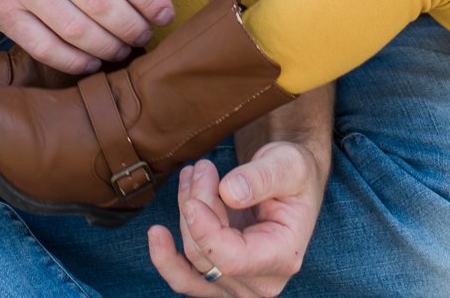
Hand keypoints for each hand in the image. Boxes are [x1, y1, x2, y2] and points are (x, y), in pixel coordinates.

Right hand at [0, 0, 192, 72]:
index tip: (166, 16)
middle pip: (101, 4)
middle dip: (131, 27)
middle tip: (144, 36)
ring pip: (75, 30)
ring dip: (108, 47)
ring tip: (123, 49)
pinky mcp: (4, 15)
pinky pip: (45, 48)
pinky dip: (76, 61)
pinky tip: (94, 60)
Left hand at [147, 143, 327, 296]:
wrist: (288, 183)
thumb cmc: (292, 173)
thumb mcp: (288, 164)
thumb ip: (262, 177)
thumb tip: (230, 191)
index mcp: (284, 257)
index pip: (233, 259)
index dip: (206, 232)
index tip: (192, 200)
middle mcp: (262, 283)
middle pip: (206, 255)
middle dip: (196, 206)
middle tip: (201, 167)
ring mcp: (238, 286)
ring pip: (190, 263)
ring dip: (183, 218)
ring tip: (189, 178)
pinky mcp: (218, 281)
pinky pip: (184, 279)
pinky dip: (167, 257)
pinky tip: (157, 233)